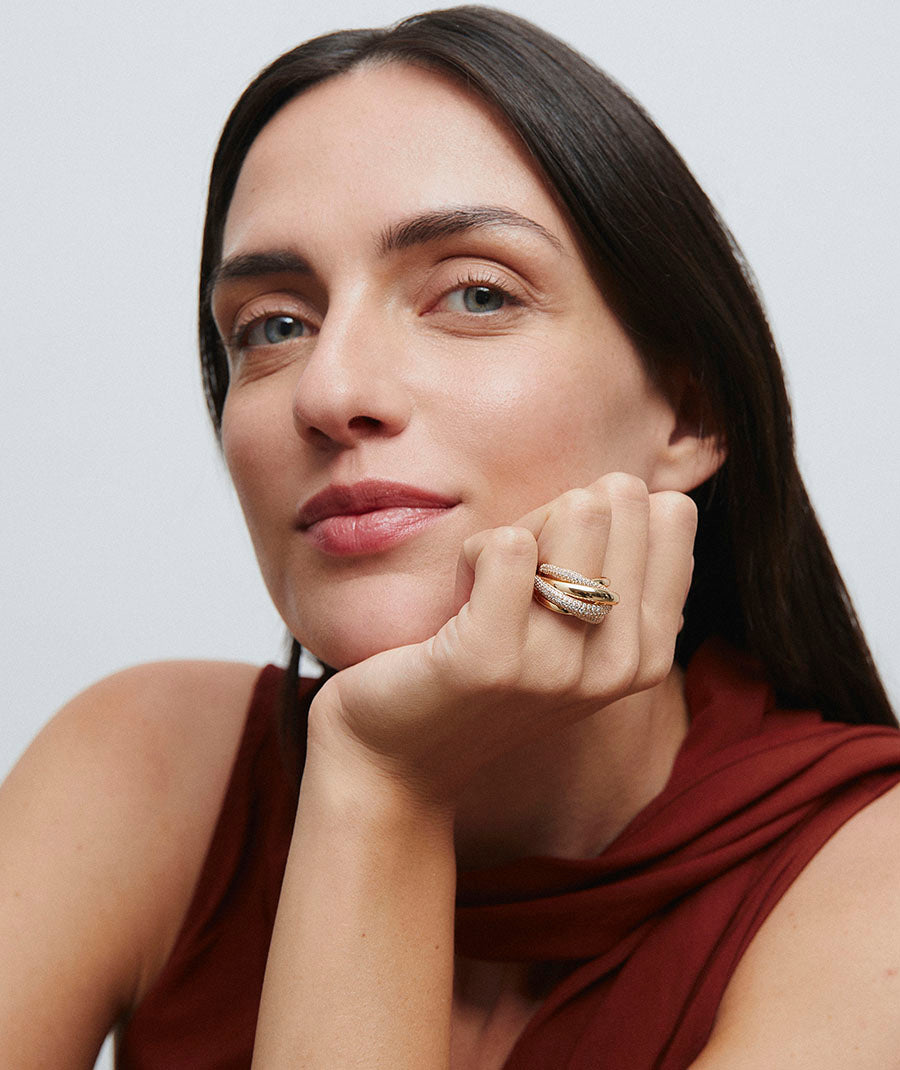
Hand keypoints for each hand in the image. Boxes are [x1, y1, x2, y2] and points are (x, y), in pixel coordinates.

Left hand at [307, 473, 696, 808]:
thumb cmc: (485, 671)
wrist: (398, 756)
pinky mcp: (492, 658)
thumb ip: (618, 573)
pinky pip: (507, 544)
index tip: (561, 565)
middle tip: (516, 578)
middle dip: (556, 516)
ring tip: (487, 592)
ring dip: (514, 532)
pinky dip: (472, 553)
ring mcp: (558, 667)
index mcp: (650, 653)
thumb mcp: (573, 634)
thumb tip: (652, 494)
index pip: (671, 513)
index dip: (603, 514)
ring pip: (575, 513)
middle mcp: (619, 665)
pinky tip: (458, 603)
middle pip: (617, 501)